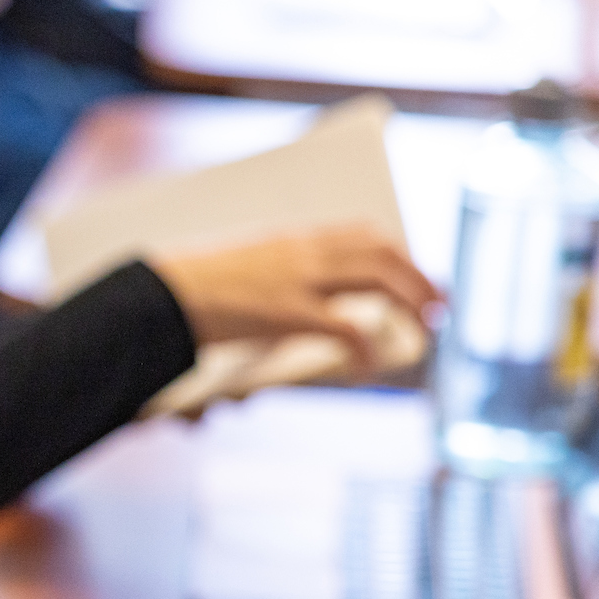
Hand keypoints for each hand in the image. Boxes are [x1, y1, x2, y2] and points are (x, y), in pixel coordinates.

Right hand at [148, 226, 442, 374]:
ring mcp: (299, 279)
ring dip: (410, 300)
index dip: (394, 252)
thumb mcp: (233, 272)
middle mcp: (304, 250)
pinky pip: (343, 328)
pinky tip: (368, 364)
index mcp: (291, 239)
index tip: (410, 270)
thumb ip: (263, 284)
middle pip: (381, 254)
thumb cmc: (184, 289)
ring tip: (427, 326)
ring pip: (377, 280)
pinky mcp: (289, 311)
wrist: (159, 295)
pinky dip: (364, 346)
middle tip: (439, 303)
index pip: (360, 234)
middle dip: (418, 277)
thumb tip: (272, 309)